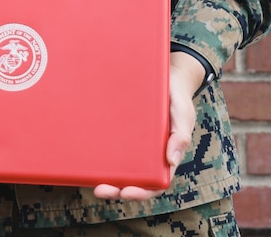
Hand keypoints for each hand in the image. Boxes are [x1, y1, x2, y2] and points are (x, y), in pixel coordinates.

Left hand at [93, 51, 202, 201]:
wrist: (168, 76)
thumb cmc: (178, 99)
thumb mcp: (184, 115)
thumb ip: (181, 135)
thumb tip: (170, 161)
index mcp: (164, 157)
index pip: (153, 183)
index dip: (140, 192)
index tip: (126, 192)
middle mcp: (148, 154)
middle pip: (132, 180)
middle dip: (116, 189)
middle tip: (100, 189)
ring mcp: (134, 143)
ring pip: (119, 167)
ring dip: (106, 177)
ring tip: (91, 179)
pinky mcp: (123, 130)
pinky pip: (111, 144)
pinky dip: (101, 152)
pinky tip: (86, 152)